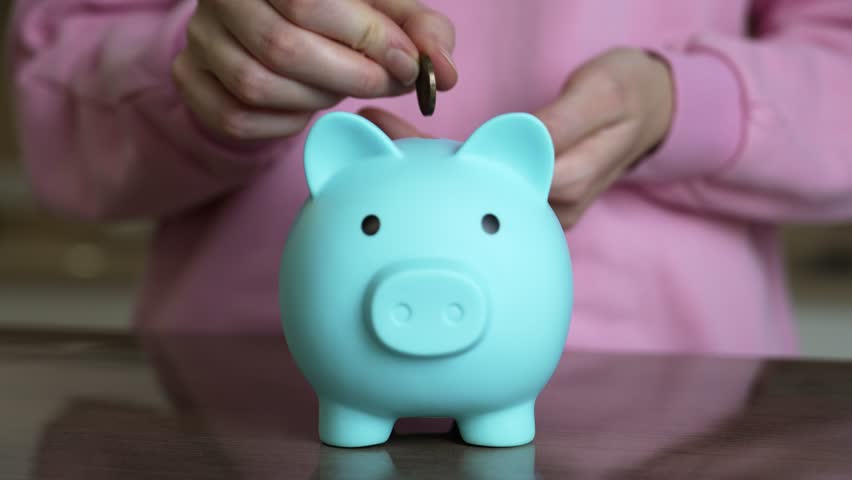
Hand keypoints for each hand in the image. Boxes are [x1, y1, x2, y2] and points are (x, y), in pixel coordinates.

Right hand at [172, 0, 456, 140]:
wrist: (272, 31)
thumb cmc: (338, 17)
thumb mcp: (383, 11)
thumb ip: (419, 31)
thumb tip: (444, 71)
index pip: (312, 0)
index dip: (369, 38)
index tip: (410, 64)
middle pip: (283, 45)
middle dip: (350, 76)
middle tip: (386, 83)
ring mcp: (200, 38)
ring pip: (258, 84)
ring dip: (316, 99)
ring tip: (340, 87)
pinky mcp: (190, 80)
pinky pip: (237, 116)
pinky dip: (284, 122)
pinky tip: (305, 107)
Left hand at [359, 49, 672, 229]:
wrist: (655, 110)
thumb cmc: (630, 95)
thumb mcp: (602, 95)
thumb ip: (561, 123)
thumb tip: (521, 142)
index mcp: (560, 185)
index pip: (482, 178)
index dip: (431, 163)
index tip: (384, 136)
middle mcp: (544, 209)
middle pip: (467, 196)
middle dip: (414, 169)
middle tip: (366, 132)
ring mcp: (537, 210)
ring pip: (470, 196)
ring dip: (427, 170)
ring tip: (379, 138)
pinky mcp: (530, 200)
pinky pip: (481, 189)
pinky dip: (448, 171)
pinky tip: (419, 152)